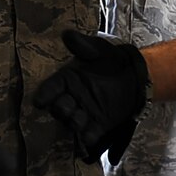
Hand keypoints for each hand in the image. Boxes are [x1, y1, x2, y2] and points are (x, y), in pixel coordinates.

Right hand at [31, 29, 147, 164]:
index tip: (39, 101)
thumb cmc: (113, 61)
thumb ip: (83, 45)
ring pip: (72, 123)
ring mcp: (84, 113)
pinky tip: (87, 141)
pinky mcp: (98, 125)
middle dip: (61, 110)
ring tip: (81, 119)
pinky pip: (88, 136)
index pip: (52, 88)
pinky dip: (86, 140)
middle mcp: (72, 98)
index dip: (45, 94)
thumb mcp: (99, 50)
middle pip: (59, 108)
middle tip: (68, 107)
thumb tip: (67, 34)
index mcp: (68, 79)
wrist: (136, 76)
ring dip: (74, 123)